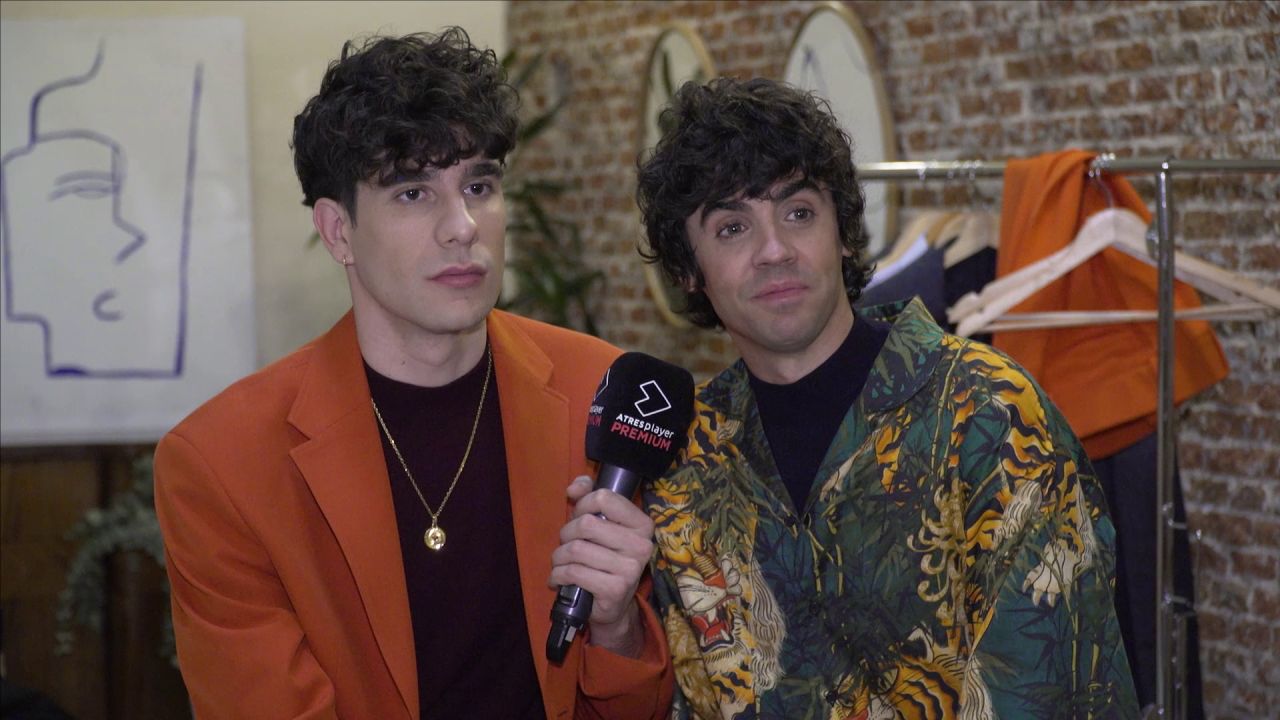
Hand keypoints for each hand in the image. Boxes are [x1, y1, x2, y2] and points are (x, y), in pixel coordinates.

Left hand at [547, 475, 653, 656]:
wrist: (612, 606)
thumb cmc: (604, 559)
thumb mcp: (600, 525)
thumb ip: (588, 498)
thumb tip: (574, 487)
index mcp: (642, 524)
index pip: (604, 498)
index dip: (582, 505)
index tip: (578, 517)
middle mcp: (642, 545)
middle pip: (586, 524)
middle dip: (566, 535)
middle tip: (567, 546)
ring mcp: (630, 569)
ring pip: (575, 550)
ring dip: (558, 558)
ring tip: (561, 564)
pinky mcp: (615, 589)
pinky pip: (573, 573)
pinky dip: (558, 576)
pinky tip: (559, 580)